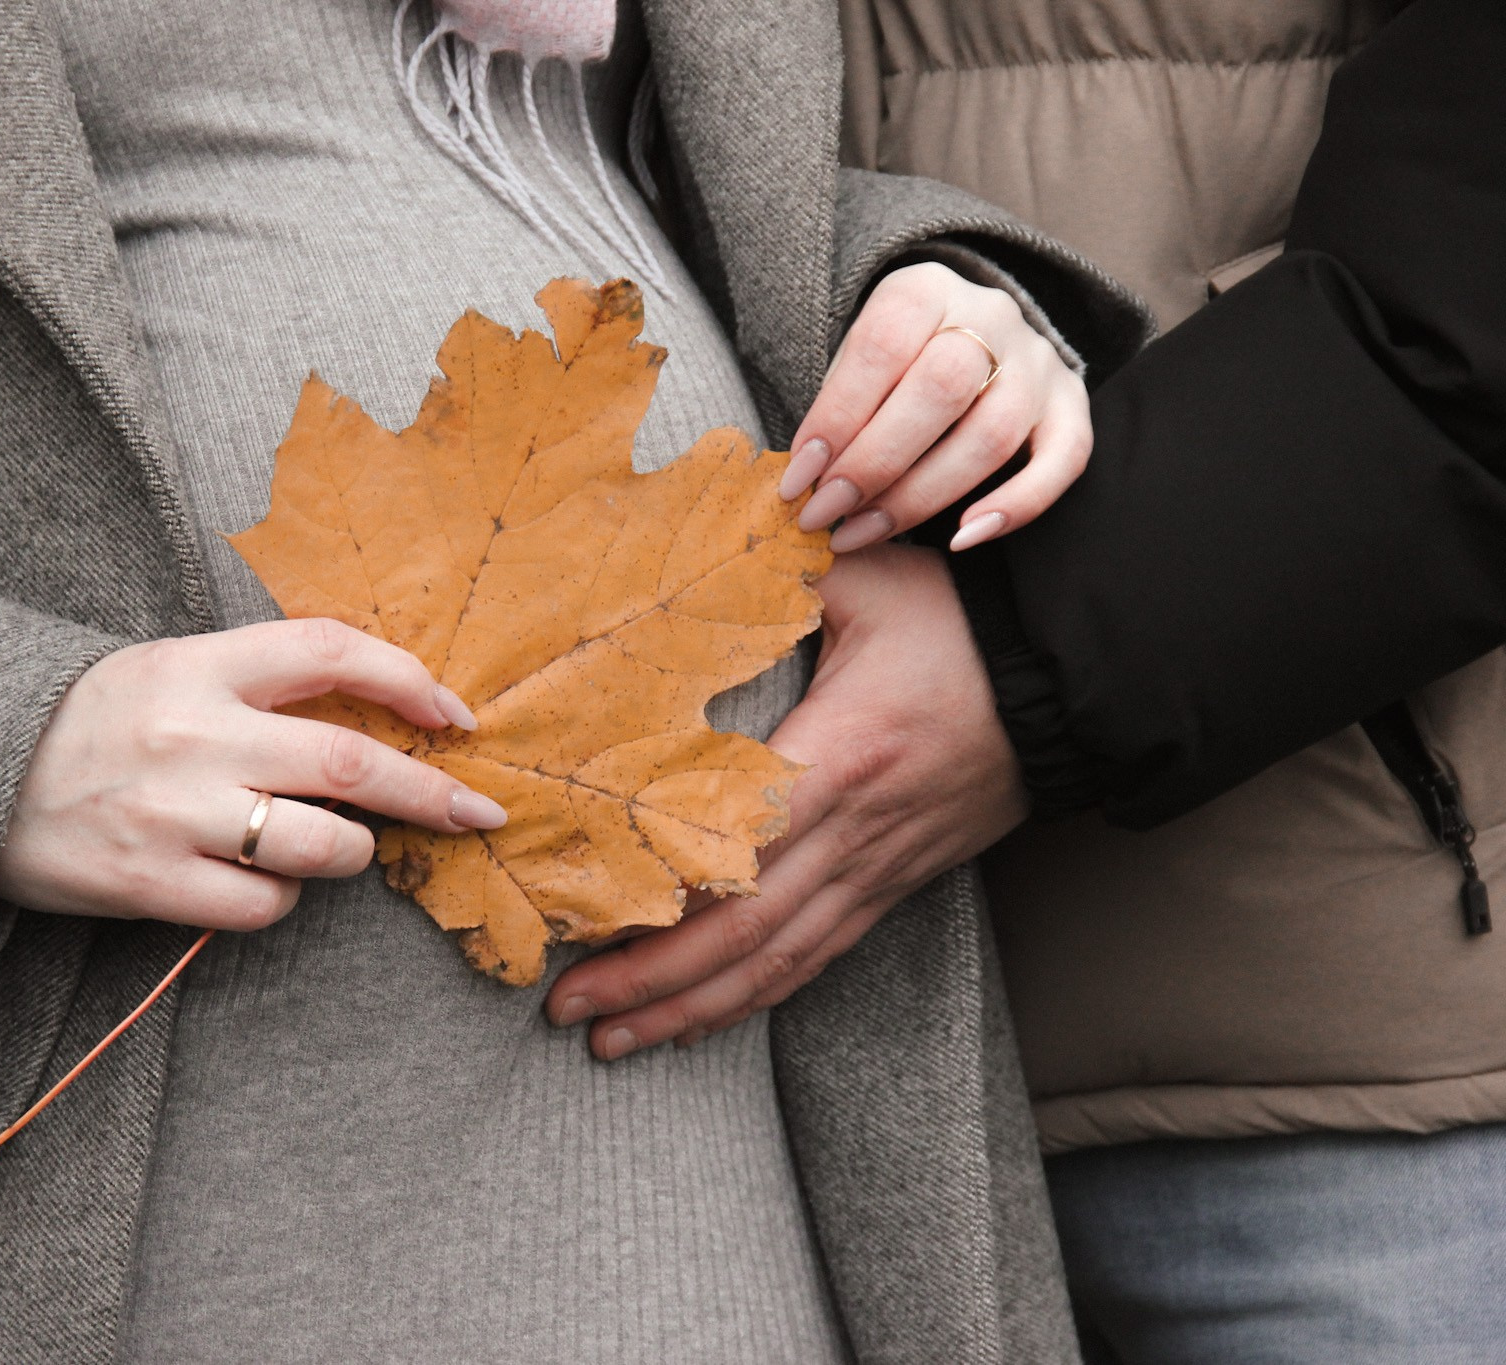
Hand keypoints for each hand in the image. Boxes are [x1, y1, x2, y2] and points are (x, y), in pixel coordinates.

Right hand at [0, 619, 504, 929]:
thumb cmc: (87, 722)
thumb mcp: (169, 668)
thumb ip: (261, 682)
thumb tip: (374, 715)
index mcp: (201, 663)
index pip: (331, 651)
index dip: (409, 679)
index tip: (455, 714)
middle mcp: (196, 732)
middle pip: (352, 761)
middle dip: (430, 791)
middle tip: (476, 813)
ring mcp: (174, 812)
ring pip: (322, 845)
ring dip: (351, 852)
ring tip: (334, 846)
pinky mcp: (151, 883)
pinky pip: (264, 905)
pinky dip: (283, 899)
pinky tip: (260, 880)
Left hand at [544, 543, 1026, 1057]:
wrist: (1074, 675)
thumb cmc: (965, 618)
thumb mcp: (871, 576)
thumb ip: (777, 565)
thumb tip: (691, 536)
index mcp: (841, 754)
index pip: (736, 851)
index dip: (661, 904)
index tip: (579, 930)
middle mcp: (857, 831)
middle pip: (743, 933)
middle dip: (650, 983)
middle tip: (565, 1015)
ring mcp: (879, 867)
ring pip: (778, 963)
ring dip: (692, 1010)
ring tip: (611, 1043)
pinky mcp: (897, 883)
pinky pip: (818, 956)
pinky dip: (755, 998)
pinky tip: (701, 1022)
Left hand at [780, 261, 1091, 552]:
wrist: (971, 339)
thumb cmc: (891, 366)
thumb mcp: (854, 362)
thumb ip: (835, 410)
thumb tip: (800, 484)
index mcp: (926, 290)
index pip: (881, 346)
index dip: (836, 418)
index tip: (796, 480)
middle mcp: (992, 316)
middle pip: (941, 389)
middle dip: (873, 464)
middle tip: (825, 515)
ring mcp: (1038, 362)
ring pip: (992, 434)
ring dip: (921, 497)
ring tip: (865, 533)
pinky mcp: (1072, 406)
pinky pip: (1063, 461)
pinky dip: (1016, 506)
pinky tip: (963, 538)